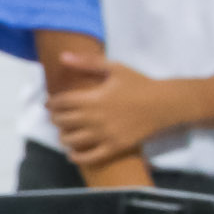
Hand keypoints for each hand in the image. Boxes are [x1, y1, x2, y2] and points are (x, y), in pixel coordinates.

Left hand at [46, 46, 183, 165]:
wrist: (164, 104)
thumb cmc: (139, 83)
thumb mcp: (114, 68)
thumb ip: (87, 62)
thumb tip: (62, 57)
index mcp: (93, 98)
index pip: (61, 102)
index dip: (51, 103)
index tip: (49, 103)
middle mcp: (95, 118)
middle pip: (63, 121)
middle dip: (55, 119)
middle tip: (55, 117)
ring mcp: (104, 134)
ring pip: (72, 140)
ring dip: (62, 137)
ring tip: (63, 133)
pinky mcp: (115, 147)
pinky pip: (90, 157)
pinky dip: (77, 156)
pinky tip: (72, 153)